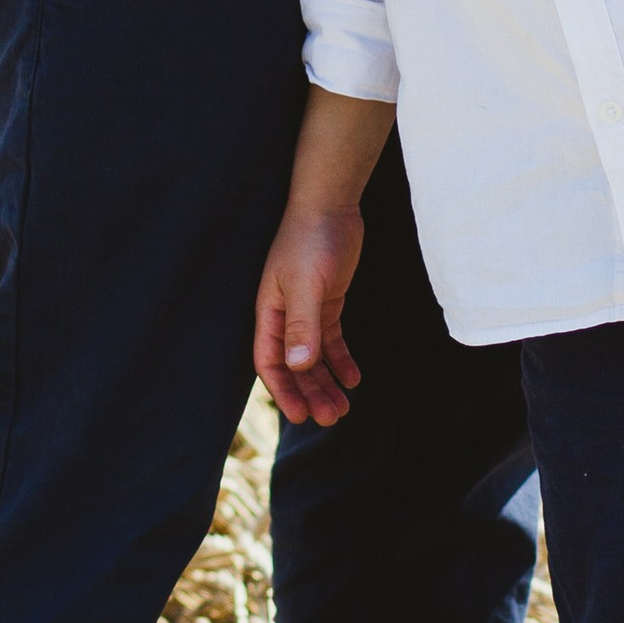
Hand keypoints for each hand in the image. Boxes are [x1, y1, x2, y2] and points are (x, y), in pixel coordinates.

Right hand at [255, 206, 365, 426]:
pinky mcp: (327, 302)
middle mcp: (284, 315)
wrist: (330, 204)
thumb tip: (299, 366)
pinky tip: (354, 378)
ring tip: (344, 407)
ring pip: (314, 357)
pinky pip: (331, 340)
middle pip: (294, 365)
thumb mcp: (305, 284)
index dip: (283, 391)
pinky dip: (341, 360)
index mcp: (269, 312)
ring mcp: (306, 309)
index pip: (270, 362)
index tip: (301, 416)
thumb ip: (302, 325)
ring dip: (326, 382)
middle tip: (331, 418)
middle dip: (310, 393)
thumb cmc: (310, 240)